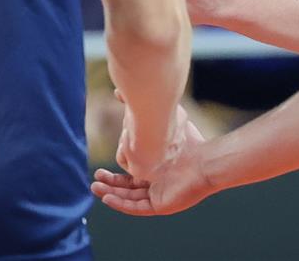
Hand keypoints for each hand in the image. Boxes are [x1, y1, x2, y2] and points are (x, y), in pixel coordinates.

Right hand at [92, 105, 211, 216]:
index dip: (114, 174)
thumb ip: (139, 110)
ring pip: (129, 199)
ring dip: (111, 195)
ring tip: (95, 189)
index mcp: (156, 168)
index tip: (98, 169)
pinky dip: (122, 204)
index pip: (130, 175)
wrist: (204, 160)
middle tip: (94, 179)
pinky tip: (108, 199)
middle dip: (110, 184)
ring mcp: (158, 195)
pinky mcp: (160, 206)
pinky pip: (137, 208)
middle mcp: (156, 183)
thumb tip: (117, 91)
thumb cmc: (186, 140)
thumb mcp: (159, 121)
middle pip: (126, 188)